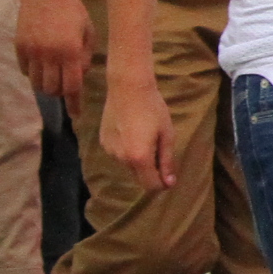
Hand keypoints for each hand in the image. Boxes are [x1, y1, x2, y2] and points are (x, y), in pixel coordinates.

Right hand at [17, 0, 91, 103]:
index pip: (72, 87)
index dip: (74, 103)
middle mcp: (50, 55)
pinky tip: (40, 65)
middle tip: (64, 86)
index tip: (75, 115)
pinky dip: (33, 73)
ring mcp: (32, 51)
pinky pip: (25, 70)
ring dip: (45, 85)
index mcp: (71, 51)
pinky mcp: (19, 46)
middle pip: (52, 89)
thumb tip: (79, 77)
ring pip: (36, 83)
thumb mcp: (88, 32)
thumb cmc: (73, 10)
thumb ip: (85, 57)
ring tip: (52, 76)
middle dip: (60, 92)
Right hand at [100, 72, 174, 190]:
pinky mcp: (103, 142)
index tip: (169, 177)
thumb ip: (167, 161)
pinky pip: (118, 154)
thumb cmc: (153, 109)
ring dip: (138, 159)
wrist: (128, 88)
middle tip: (159, 148)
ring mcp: (110, 151)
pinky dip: (127, 150)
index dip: (161, 185)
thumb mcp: (167, 134)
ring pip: (128, 165)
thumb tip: (169, 183)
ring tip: (145, 136)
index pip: (150, 185)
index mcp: (139, 158)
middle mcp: (121, 159)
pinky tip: (132, 131)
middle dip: (150, 170)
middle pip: (138, 176)